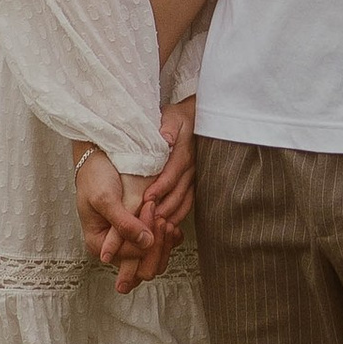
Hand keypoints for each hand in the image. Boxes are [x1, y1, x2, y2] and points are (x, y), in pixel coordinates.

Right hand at [73, 144, 171, 292]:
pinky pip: (161, 248)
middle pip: (144, 270)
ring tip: (165, 218)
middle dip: (158, 246)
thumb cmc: (96, 177)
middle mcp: (115, 250)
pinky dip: (169, 239)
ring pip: (155, 262)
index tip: (149, 209)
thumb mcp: (105, 199)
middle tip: (161, 218)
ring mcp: (129, 244)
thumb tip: (146, 243)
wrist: (100, 161)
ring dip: (164, 243)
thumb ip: (124, 223)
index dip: (144, 238)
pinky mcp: (140, 235)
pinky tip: (170, 224)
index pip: (131, 258)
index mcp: (100, 246)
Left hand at [137, 101, 196, 242]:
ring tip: (156, 226)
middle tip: (147, 220)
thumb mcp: (172, 117)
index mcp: (183, 153)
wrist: (196, 118)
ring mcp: (194, 177)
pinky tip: (167, 224)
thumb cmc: (178, 118)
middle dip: (162, 208)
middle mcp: (191, 168)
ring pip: (184, 201)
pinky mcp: (194, 182)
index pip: (171, 175)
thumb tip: (166, 138)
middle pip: (178, 193)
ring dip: (170, 215)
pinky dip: (178, 214)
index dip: (159, 188)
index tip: (146, 199)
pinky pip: (189, 202)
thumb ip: (168, 128)